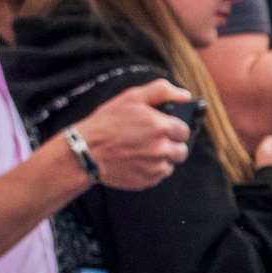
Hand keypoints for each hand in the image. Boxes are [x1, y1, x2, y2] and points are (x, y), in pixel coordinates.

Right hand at [70, 78, 193, 190]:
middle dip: (171, 145)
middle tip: (151, 140)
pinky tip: (134, 160)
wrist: (85, 151)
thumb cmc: (107, 122)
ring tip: (140, 150)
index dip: (173, 129)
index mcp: (162, 127)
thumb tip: (185, 96)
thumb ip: (161, 91)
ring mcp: (156, 167)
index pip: (185, 131)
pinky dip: (150, 169)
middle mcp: (163, 149)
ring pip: (170, 164)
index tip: (162, 128)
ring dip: (161, 158)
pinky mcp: (148, 181)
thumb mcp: (131, 97)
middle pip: (182, 150)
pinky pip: (158, 176)